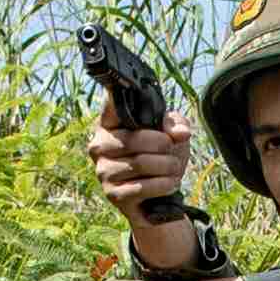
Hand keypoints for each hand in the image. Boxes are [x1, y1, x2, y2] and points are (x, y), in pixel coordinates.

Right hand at [89, 110, 204, 268]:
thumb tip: (180, 133)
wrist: (160, 198)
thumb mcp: (171, 135)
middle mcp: (99, 146)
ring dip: (168, 167)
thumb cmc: (161, 158)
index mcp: (109, 124)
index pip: (112, 105)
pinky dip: (163, 185)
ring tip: (174, 168)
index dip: (120, 95)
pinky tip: (170, 183)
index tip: (129, 82)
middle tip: (173, 151)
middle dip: (164, 146)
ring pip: (141, 164)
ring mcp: (104, 171)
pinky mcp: (113, 195)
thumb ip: (175, 125)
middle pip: (135, 139)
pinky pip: (142, 187)